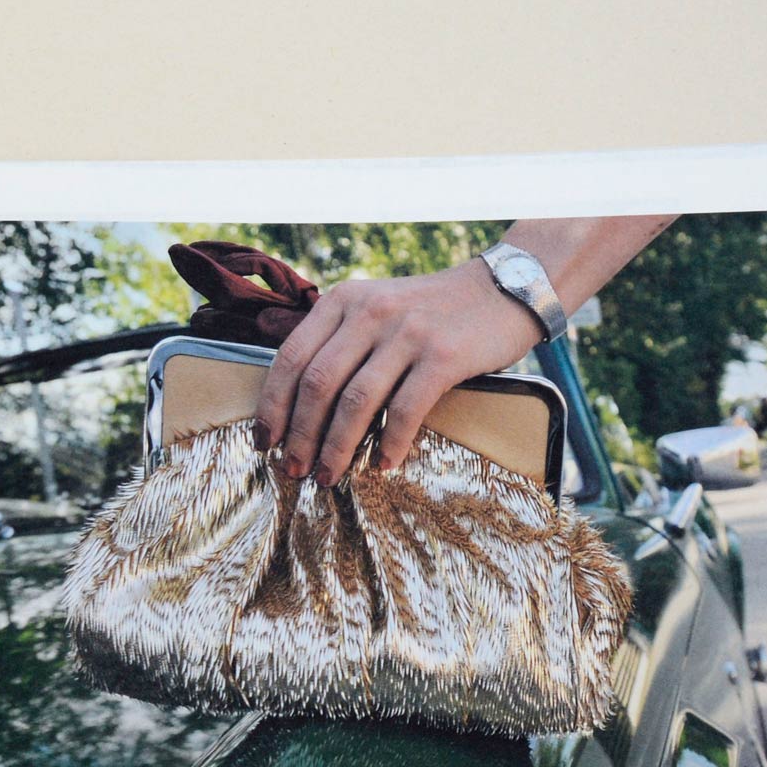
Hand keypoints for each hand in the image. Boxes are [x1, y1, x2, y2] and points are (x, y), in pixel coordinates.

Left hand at [252, 259, 544, 484]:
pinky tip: (383, 465)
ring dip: (337, 448)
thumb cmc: (430, 312)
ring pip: (355, 402)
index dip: (272, 405)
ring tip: (328, 476)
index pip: (291, 358)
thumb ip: (339, 340)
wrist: (501, 290)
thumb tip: (297, 407)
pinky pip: (405, 410)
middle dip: (299, 435)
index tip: (264, 442)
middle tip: (293, 469)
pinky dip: (390, 444)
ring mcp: (407, 332)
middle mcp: (370, 312)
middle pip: (317, 384)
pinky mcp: (442, 355)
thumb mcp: (375, 306)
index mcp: (343, 300)